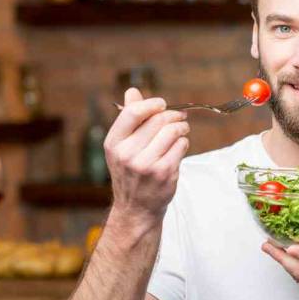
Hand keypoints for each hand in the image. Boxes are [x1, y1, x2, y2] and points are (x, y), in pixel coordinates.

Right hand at [104, 88, 189, 223]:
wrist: (136, 208)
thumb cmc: (131, 172)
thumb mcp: (122, 146)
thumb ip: (129, 118)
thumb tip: (133, 91)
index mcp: (114, 143)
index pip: (133, 112)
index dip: (152, 104)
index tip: (162, 104)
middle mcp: (127, 154)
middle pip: (158, 120)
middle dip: (173, 115)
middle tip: (180, 117)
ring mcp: (146, 164)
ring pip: (172, 131)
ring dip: (181, 127)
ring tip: (182, 130)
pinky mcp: (164, 173)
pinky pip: (181, 146)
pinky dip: (184, 143)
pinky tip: (179, 147)